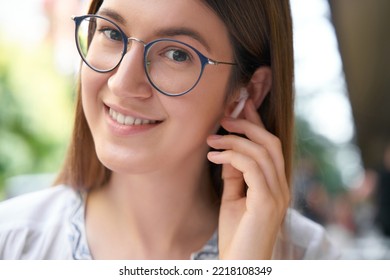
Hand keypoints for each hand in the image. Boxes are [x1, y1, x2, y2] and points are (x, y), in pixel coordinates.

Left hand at [207, 99, 289, 258]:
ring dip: (234, 140)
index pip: (269, 146)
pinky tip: (214, 157)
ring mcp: (277, 194)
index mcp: (275, 185)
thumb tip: (228, 153)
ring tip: (212, 139)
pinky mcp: (267, 202)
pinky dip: (232, 157)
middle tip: (223, 117)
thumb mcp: (233, 199)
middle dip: (247, 124)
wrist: (242, 264)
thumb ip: (235, 176)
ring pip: (262, 152)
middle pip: (270, 142)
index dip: (256, 123)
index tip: (240, 106)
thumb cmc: (236, 235)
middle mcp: (281, 186)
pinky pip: (252, 168)